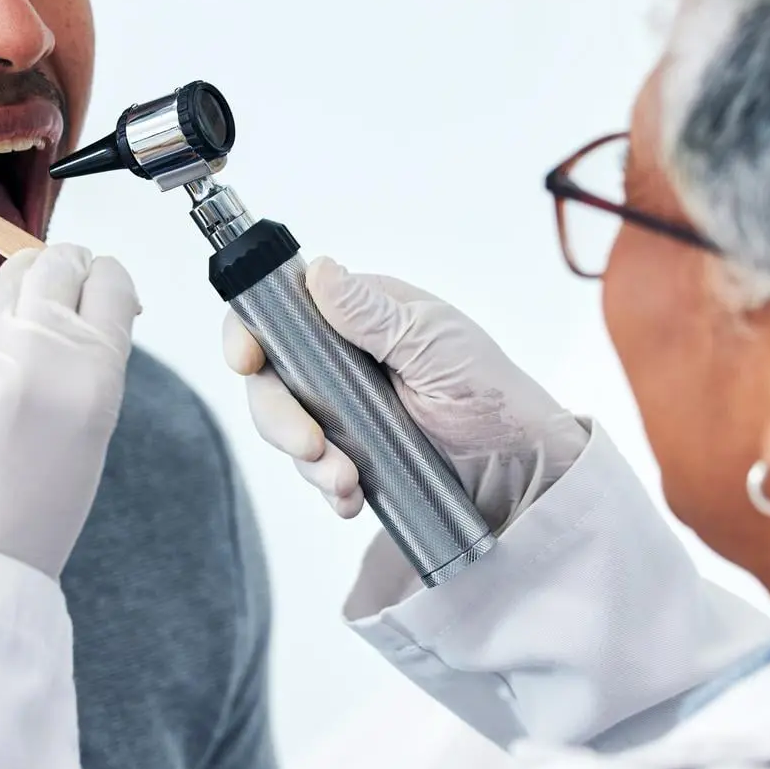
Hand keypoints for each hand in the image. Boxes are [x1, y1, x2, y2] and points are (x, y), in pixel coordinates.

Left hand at [0, 244, 141, 577]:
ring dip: (21, 289)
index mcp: (90, 374)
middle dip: (67, 265)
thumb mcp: (92, 432)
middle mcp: (32, 352)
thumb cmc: (34, 512)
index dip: (108, 277)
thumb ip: (91, 361)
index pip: (109, 282)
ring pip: (3, 281)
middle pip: (56, 262)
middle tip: (67, 278)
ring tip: (24, 321)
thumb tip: (87, 305)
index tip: (102, 280)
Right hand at [221, 258, 586, 529]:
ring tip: (346, 480)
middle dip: (279, 417)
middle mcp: (343, 359)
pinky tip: (351, 498)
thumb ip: (371, 314)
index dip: (249, 333)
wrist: (524, 472)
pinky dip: (326, 487)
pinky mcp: (353, 455)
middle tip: (310, 446)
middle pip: (271, 379)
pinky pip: (315, 471)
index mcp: (358, 316)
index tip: (245, 361)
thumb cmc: (491, 393)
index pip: (280, 312)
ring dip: (306, 460)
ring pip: (287, 429)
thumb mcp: (435, 345)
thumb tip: (319, 270)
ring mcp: (345, 410)